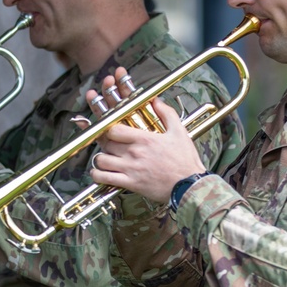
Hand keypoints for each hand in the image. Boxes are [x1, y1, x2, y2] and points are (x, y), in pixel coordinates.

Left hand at [85, 68, 206, 203]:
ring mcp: (130, 169)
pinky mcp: (130, 184)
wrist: (189, 185)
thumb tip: (156, 101)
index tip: (111, 130)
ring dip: (100, 159)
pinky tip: (100, 173)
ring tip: (106, 158)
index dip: (108, 128)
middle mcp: (134, 153)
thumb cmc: (185, 160)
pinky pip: (104, 178)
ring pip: (101, 160)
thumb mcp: (179, 132)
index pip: (114, 129)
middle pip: (106, 143)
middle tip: (108, 144)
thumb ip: (167, 114)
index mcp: (144, 139)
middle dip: (104, 142)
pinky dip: (97, 175)